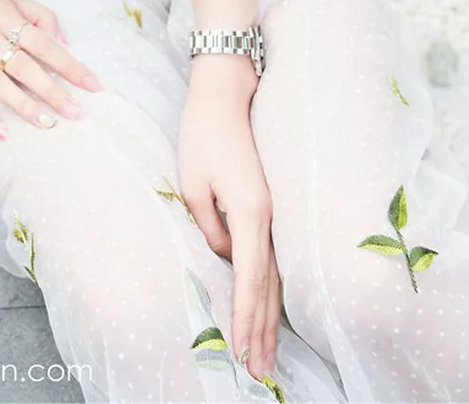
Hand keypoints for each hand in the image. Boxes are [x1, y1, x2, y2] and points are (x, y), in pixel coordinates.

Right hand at [0, 0, 102, 137]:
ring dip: (24, 106)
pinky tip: (2, 132)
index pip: (44, 44)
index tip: (92, 85)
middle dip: (53, 92)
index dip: (69, 65)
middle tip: (76, 112)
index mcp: (6, 18)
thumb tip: (63, 41)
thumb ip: (39, 15)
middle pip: (25, 68)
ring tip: (48, 124)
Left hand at [177, 60, 280, 382]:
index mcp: (249, 213)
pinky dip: (270, 289)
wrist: (227, 94)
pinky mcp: (268, 205)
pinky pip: (271, 258)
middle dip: (264, 332)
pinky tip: (271, 310)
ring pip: (274, 276)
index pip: (249, 280)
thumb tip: (222, 256)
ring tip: (269, 355)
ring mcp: (272, 212)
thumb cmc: (203, 134)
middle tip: (261, 373)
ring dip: (271, 317)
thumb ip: (208, 228)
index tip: (243, 353)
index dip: (246, 319)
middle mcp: (268, 218)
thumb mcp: (193, 184)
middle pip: (269, 287)